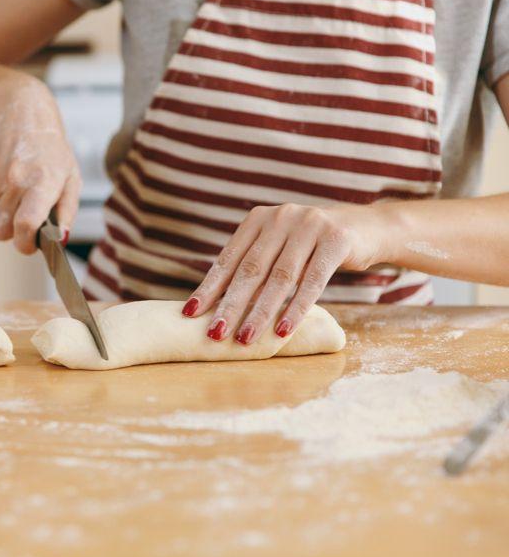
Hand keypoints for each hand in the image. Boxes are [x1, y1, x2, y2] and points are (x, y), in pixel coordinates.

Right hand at [0, 76, 81, 253]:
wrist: (19, 109)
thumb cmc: (49, 147)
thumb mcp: (71, 175)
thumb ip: (68, 210)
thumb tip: (61, 239)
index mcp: (43, 181)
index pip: (26, 225)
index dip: (25, 244)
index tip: (29, 245)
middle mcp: (16, 178)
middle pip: (2, 230)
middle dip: (12, 232)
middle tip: (25, 219)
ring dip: (5, 211)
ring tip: (19, 187)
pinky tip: (5, 176)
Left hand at [182, 203, 389, 343]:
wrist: (367, 229)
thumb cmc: (312, 248)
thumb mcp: (280, 249)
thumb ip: (255, 267)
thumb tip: (218, 308)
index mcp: (258, 220)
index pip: (228, 258)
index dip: (210, 287)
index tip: (190, 312)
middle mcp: (280, 218)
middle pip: (250, 270)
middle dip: (230, 305)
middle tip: (214, 333)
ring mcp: (309, 225)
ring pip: (279, 277)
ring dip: (260, 312)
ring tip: (245, 338)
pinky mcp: (336, 240)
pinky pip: (313, 280)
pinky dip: (296, 308)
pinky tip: (283, 330)